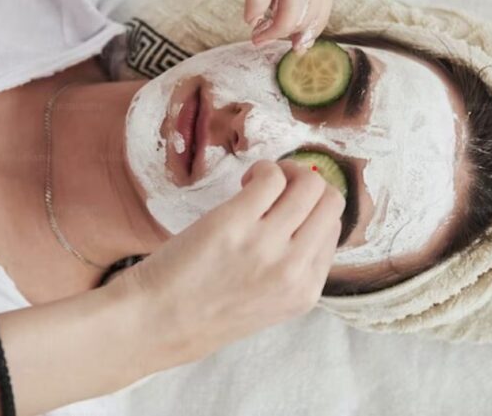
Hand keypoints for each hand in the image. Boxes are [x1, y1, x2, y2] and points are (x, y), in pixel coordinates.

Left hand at [106, 159, 344, 363]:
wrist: (159, 321)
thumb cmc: (204, 311)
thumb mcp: (267, 304)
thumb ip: (291, 270)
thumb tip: (303, 219)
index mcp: (305, 292)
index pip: (333, 232)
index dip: (311, 212)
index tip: (286, 210)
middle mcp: (293, 269)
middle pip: (331, 202)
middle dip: (308, 185)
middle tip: (278, 188)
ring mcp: (266, 245)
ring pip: (309, 184)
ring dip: (286, 172)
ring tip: (257, 183)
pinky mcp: (234, 222)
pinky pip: (271, 177)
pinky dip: (262, 169)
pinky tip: (244, 181)